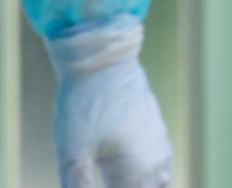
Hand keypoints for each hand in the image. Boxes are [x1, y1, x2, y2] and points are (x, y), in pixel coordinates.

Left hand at [46, 15, 171, 187]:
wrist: (102, 58)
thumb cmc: (85, 104)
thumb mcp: (71, 152)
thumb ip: (78, 186)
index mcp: (138, 171)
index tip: (86, 181)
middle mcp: (156, 160)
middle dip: (131, 187)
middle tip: (104, 176)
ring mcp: (159, 143)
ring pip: (159, 182)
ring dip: (140, 184)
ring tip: (115, 175)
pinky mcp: (156, 129)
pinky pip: (158, 164)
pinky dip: (144, 174)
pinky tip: (126, 170)